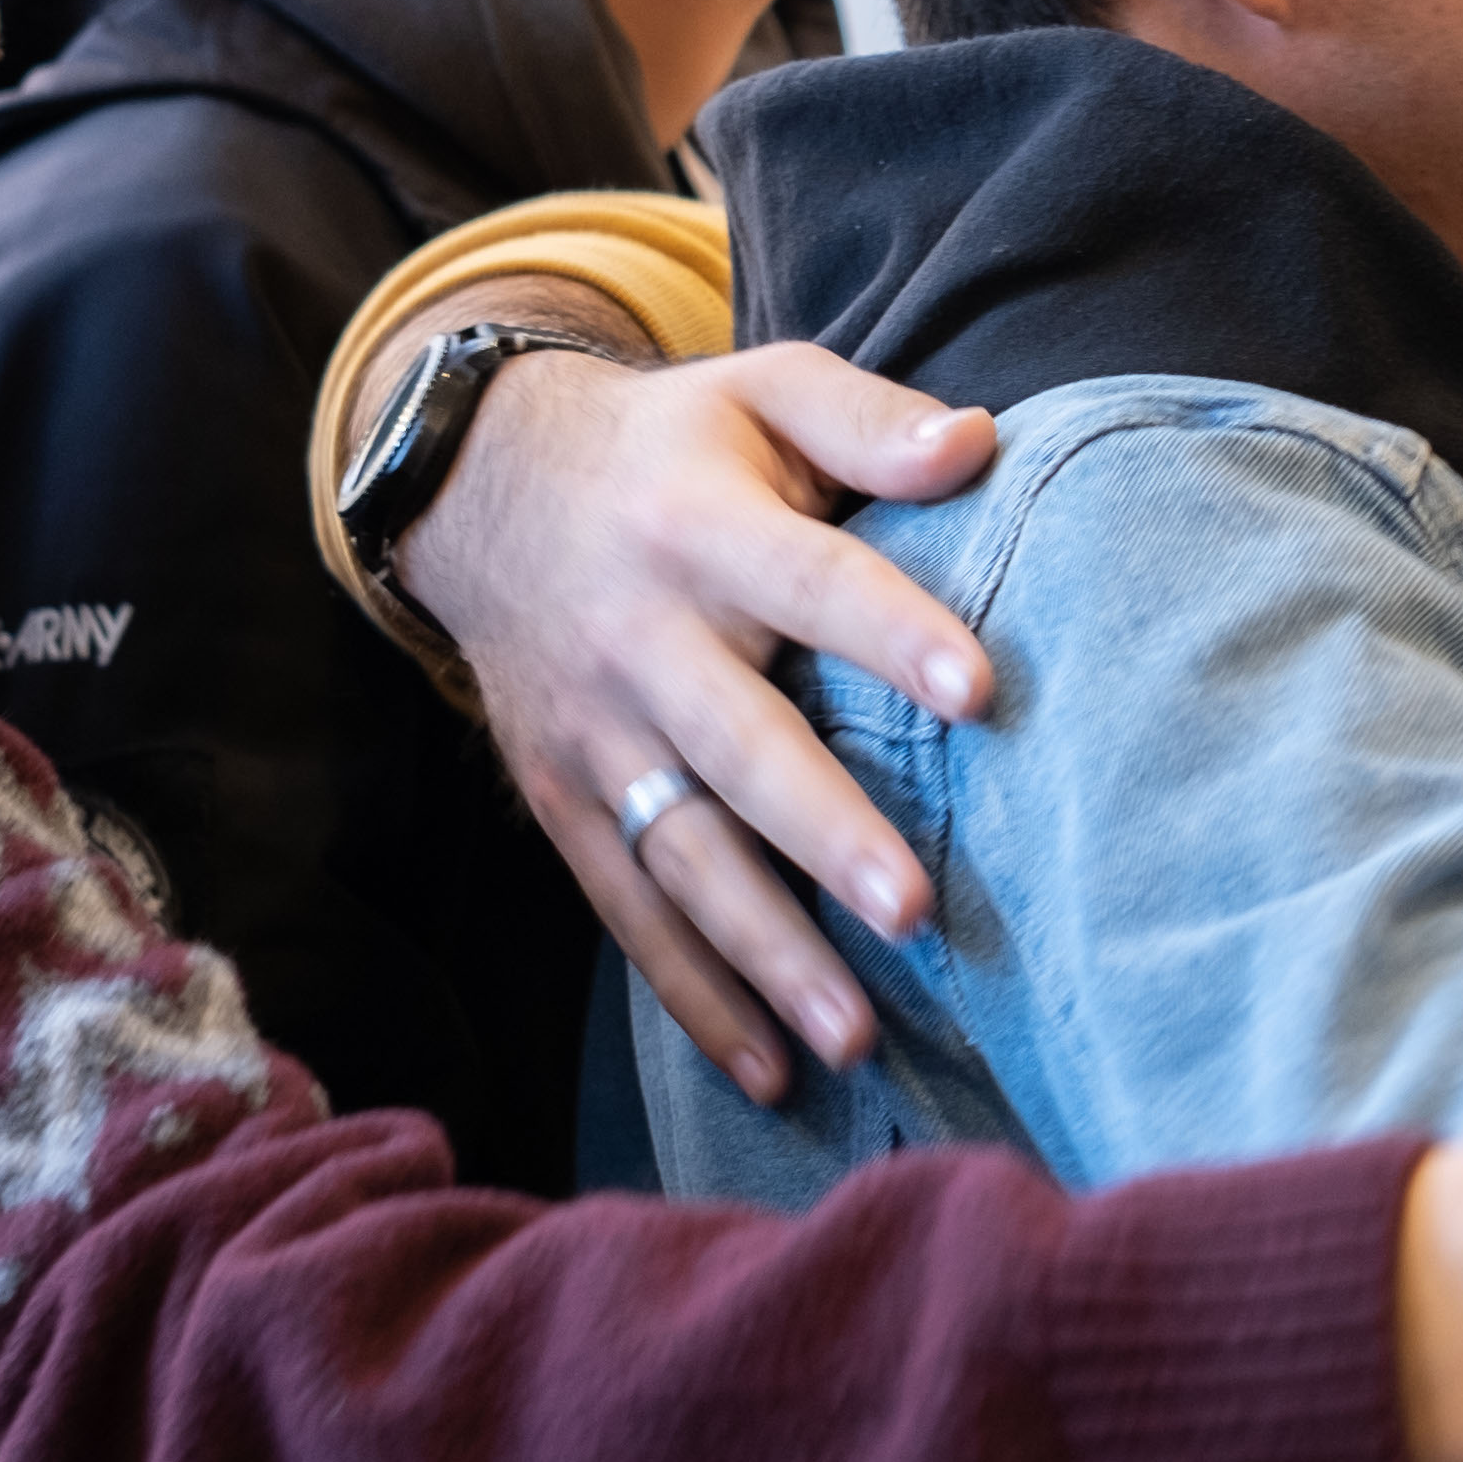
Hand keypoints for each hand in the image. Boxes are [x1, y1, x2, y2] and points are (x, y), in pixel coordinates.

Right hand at [401, 300, 1000, 1100]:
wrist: (483, 488)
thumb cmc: (676, 447)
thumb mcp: (760, 389)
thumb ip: (868, 419)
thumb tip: (976, 442)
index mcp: (699, 525)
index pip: (809, 581)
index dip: (889, 632)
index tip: (980, 690)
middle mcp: (640, 638)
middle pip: (738, 745)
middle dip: (822, 831)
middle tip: (911, 910)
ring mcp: (594, 734)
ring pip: (682, 856)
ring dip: (763, 953)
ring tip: (854, 1039)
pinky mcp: (563, 802)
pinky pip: (629, 912)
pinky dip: (694, 997)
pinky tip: (771, 1072)